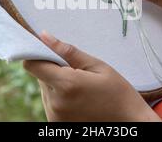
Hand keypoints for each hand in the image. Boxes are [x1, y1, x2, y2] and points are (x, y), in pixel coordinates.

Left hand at [23, 31, 161, 121]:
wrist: (129, 123)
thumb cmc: (118, 93)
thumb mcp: (97, 66)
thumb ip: (68, 51)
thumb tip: (44, 36)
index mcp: (66, 84)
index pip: (32, 65)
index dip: (37, 55)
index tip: (50, 52)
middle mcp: (55, 103)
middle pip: (40, 77)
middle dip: (54, 70)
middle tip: (77, 72)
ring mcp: (55, 116)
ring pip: (45, 90)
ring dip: (57, 85)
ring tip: (81, 89)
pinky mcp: (56, 125)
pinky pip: (50, 104)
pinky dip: (60, 98)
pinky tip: (80, 100)